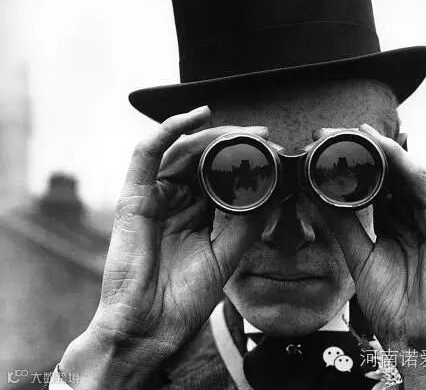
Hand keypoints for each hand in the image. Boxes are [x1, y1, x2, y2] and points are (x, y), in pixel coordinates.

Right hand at [60, 107, 267, 388]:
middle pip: (202, 157)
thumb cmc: (188, 295)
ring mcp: (154, 196)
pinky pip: (146, 153)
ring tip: (240, 132)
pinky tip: (196, 116)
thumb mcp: (230, 251)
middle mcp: (176, 200)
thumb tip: (274, 185)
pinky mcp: (134, 196)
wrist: (152, 326)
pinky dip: (169, 129)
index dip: (244, 158)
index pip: (220, 173)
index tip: (273, 149)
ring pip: (181, 150)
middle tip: (261, 134)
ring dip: (211, 135)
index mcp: (197, 213)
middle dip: (233, 142)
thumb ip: (249, 217)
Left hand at [317, 124, 425, 388]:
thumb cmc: (391, 302)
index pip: (373, 184)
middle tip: (335, 132)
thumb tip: (317, 194)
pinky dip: (405, 164)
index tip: (323, 148)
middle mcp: (412, 214)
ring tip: (357, 132)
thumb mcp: (358, 255)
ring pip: (407, 173)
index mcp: (392, 221)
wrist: (417, 336)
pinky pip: (424, 187)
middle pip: (390, 173)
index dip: (351, 165)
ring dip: (383, 150)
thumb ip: (343, 224)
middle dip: (365, 151)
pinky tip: (385, 148)